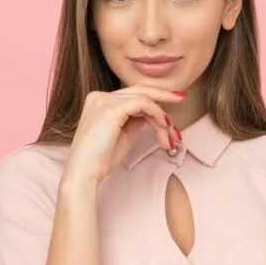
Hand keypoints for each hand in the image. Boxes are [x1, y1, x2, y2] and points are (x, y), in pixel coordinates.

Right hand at [64, 84, 185, 184]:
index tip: (168, 106)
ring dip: (161, 117)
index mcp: (99, 101)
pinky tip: (162, 129)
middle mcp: (99, 96)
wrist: (84, 173)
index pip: (132, 94)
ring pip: (144, 98)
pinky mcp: (110, 109)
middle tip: (181, 98)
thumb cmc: (101, 160)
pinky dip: (157, 115)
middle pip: (139, 90)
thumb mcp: (123, 134)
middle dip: (163, 95)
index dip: (154, 99)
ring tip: (168, 135)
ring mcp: (103, 100)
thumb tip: (153, 114)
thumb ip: (135, 120)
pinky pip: (143, 104)